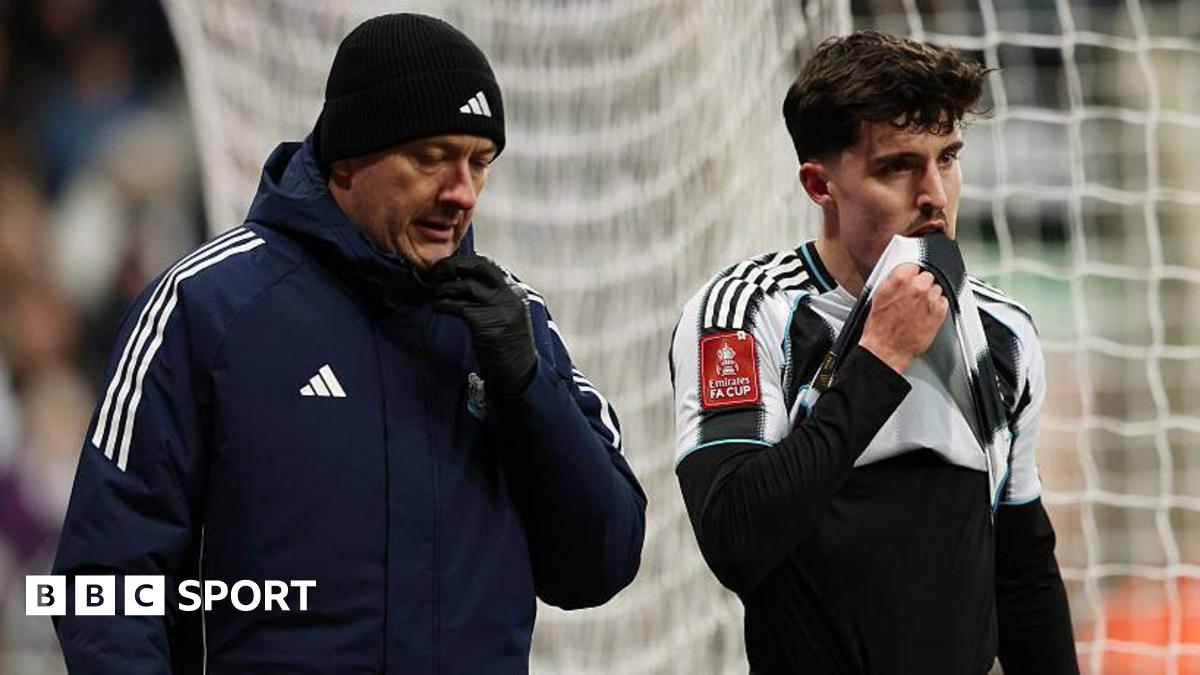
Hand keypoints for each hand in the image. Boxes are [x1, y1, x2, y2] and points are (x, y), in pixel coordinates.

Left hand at [429, 255, 536, 394]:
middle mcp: (510, 295)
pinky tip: (438, 307)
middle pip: (479, 266)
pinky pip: (458, 306)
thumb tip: (465, 281)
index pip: (488, 265)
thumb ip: (494, 297)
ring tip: (435, 294)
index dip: (465, 262)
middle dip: (454, 265)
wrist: (519, 373)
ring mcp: (499, 308)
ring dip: (444, 288)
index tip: (448, 266)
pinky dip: (443, 304)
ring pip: (465, 286)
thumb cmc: (509, 346)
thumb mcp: (508, 315)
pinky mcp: (486, 323)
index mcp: (516, 291)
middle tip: (436, 271)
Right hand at [858, 263, 947, 372]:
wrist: (885, 349)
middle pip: (928, 275)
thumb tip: (903, 273)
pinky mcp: (939, 312)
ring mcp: (929, 299)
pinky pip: (943, 301)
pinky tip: (925, 314)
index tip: (909, 280)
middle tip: (913, 297)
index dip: (911, 274)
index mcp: (899, 279)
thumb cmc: (879, 327)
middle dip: (921, 285)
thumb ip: (894, 280)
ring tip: (918, 308)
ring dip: (930, 296)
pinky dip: (937, 306)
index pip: (914, 265)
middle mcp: (917, 287)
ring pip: (937, 288)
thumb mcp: (879, 296)